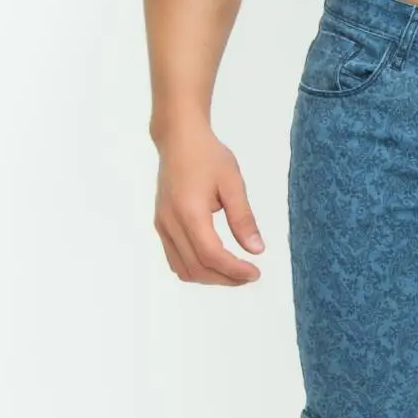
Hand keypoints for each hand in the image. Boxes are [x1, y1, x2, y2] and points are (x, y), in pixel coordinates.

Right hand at [154, 127, 264, 284]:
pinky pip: (175, 259)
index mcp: (189, 211)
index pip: (211, 254)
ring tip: (234, 272)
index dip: (234, 270)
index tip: (255, 272)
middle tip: (249, 275)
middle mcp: (170, 222)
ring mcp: (162, 225)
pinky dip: (196, 268)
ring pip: (183, 269)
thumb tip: (256, 250)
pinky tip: (215, 263)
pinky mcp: (161, 225)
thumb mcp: (233, 183)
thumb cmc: (208, 156)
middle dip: (225, 278)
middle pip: (197, 268)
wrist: (179, 140)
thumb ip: (243, 218)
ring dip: (210, 277)